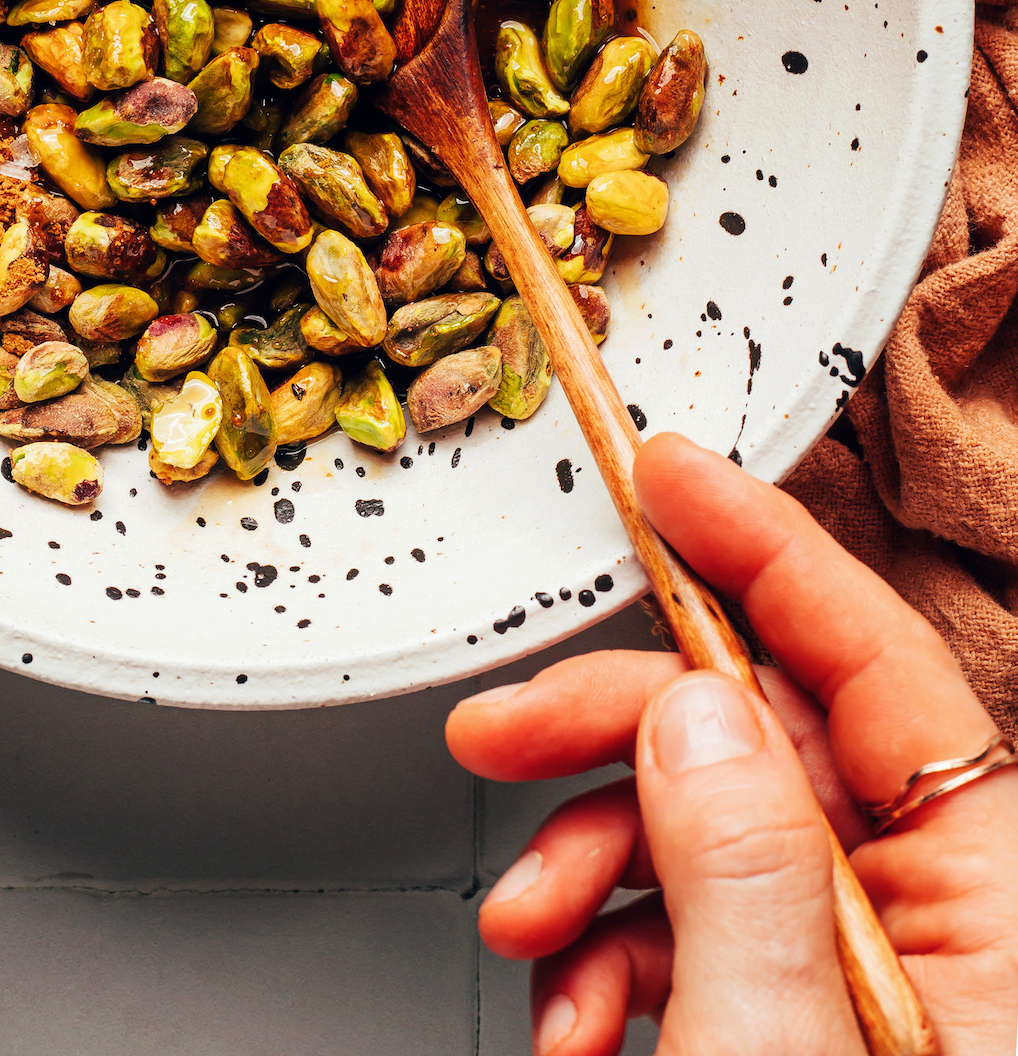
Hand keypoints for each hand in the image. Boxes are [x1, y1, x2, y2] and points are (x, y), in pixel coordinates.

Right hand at [447, 433, 1017, 1054]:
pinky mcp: (796, 1023)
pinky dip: (605, 950)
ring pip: (704, 829)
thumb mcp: (779, 1044)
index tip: (668, 474)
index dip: (763, 546)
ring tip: (530, 928)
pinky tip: (574, 1009)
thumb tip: (690, 709)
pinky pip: (691, 927)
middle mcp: (937, 918)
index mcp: (991, 897)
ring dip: (586, 860)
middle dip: (611, 731)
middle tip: (504, 730)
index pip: (877, 659)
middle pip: (760, 736)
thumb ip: (741, 866)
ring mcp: (861, 976)